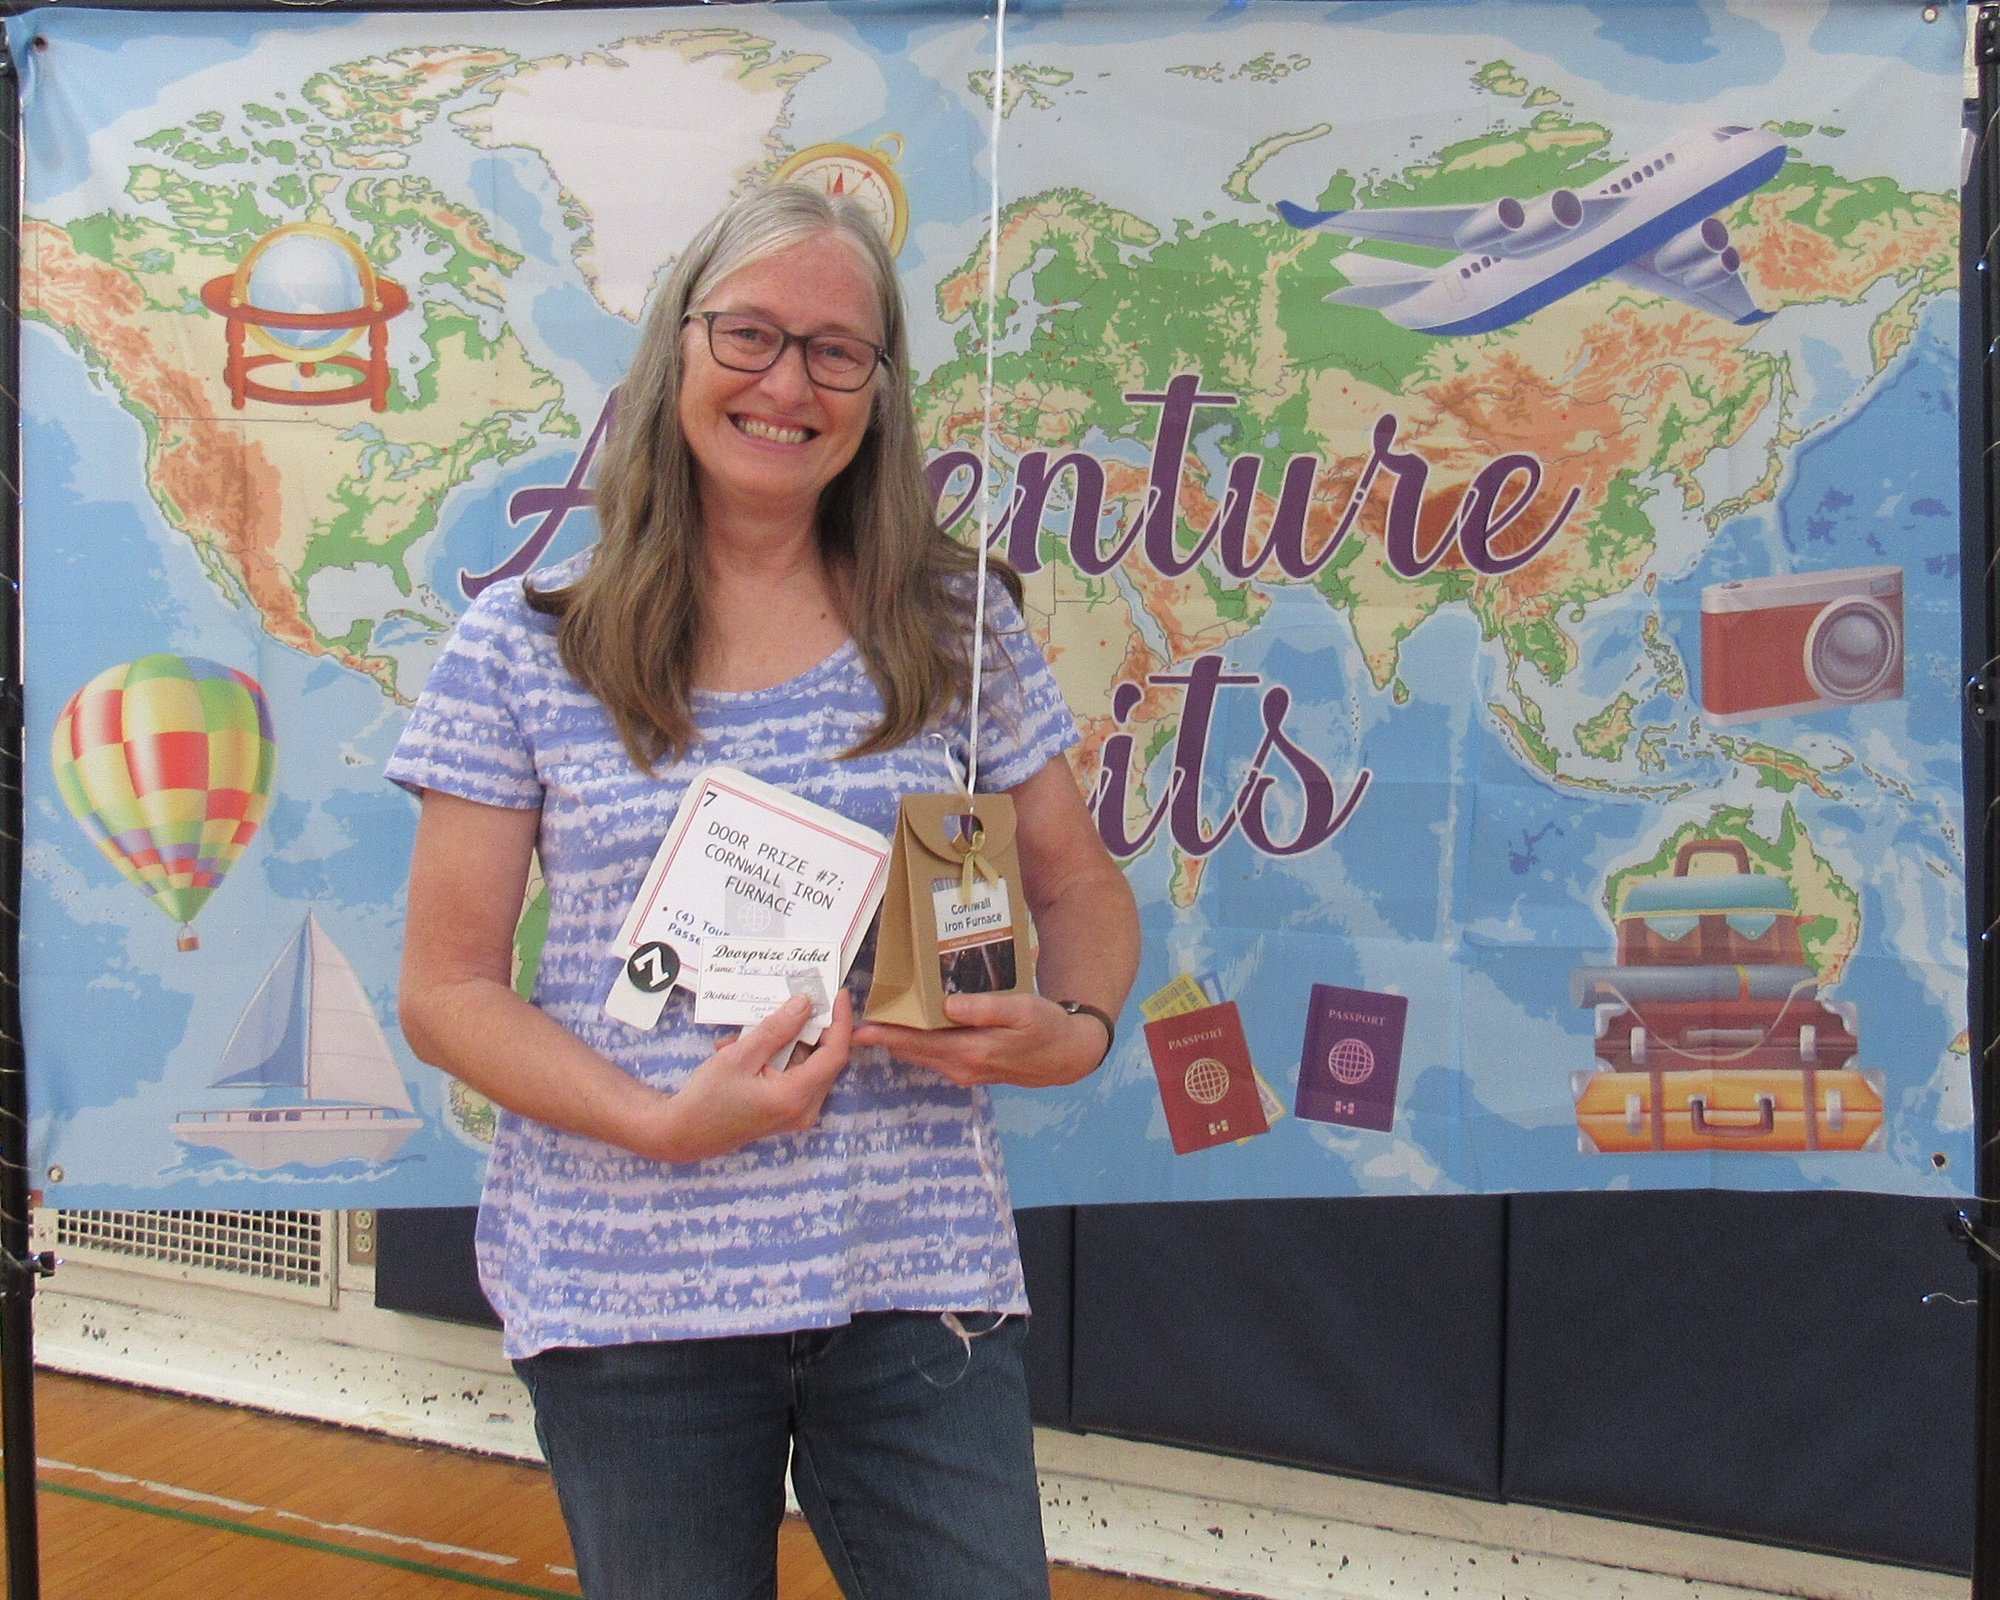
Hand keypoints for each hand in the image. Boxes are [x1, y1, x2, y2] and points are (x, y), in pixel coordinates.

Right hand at [648, 991, 852, 1161]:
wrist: (684, 1133)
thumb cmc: (707, 1098)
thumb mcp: (739, 1056)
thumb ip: (775, 1030)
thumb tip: (804, 1004)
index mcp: (794, 1097)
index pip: (834, 1054)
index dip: (840, 1021)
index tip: (838, 994)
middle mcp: (803, 1109)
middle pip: (826, 1060)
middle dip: (818, 1027)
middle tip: (806, 998)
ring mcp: (796, 1113)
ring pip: (810, 1065)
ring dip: (792, 1041)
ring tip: (759, 1025)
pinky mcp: (786, 1111)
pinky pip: (795, 1075)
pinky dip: (780, 1056)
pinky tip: (748, 1046)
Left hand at [852, 993, 1108, 1088]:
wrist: (1068, 1056)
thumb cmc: (1046, 1027)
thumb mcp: (1021, 1010)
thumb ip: (984, 1009)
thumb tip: (947, 1005)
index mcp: (970, 1051)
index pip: (917, 1043)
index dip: (887, 1035)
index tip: (858, 1030)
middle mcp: (962, 1066)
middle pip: (913, 1052)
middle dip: (886, 1039)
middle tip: (857, 1024)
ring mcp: (966, 1071)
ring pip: (923, 1055)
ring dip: (901, 1042)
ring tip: (878, 1024)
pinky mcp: (972, 1069)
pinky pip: (936, 1056)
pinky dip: (920, 1045)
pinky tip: (914, 1030)